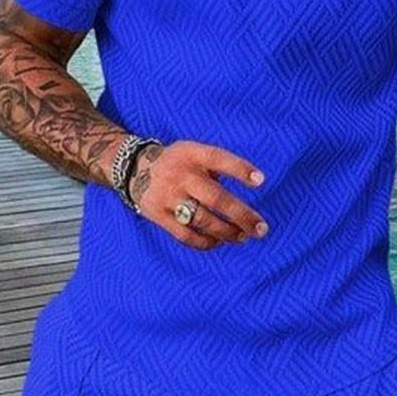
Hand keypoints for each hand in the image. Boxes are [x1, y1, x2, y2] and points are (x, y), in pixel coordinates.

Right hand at [126, 140, 268, 249]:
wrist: (135, 169)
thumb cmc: (178, 163)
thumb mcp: (193, 153)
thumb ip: (216, 168)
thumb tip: (245, 193)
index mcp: (192, 154)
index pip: (218, 159)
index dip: (239, 169)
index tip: (261, 181)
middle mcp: (180, 175)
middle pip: (216, 198)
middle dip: (242, 215)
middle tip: (261, 229)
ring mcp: (168, 197)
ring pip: (203, 220)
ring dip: (227, 232)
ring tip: (243, 236)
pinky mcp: (159, 215)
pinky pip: (185, 235)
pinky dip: (205, 242)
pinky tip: (219, 242)